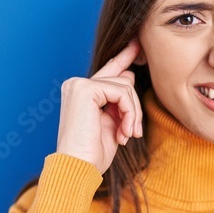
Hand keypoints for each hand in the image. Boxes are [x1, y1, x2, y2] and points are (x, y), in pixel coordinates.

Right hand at [55, 38, 143, 173]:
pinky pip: (123, 92)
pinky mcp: (86, 88)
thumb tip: (128, 76)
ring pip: (125, 87)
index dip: (124, 57)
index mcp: (80, 92)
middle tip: (132, 133)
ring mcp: (79, 84)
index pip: (108, 71)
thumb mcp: (111, 123)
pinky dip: (130, 113)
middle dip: (133, 108)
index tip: (137, 44)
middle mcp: (76, 84)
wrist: (77, 168)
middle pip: (122, 81)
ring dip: (133, 114)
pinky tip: (124, 132)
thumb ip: (118, 100)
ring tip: (127, 135)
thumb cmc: (92, 154)